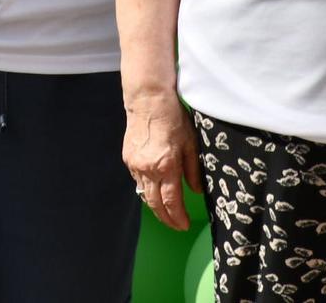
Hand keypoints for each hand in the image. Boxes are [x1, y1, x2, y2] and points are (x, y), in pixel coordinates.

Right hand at [122, 88, 202, 230]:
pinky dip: (146, 189)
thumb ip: (193, 169)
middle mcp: (148, 169)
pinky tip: (154, 190)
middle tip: (175, 226)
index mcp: (166, 166)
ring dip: (155, 206)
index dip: (178, 217)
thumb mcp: (191, 142)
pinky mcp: (128, 158)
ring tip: (166, 213)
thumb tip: (196, 190)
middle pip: (155, 203)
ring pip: (144, 194)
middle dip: (166, 218)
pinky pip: (137, 181)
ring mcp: (135, 164)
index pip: (171, 201)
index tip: (184, 225)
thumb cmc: (173, 118)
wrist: (148, 100)